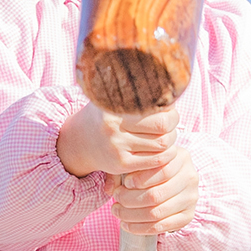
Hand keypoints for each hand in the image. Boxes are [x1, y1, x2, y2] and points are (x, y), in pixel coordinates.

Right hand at [57, 102, 177, 180]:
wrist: (78, 141)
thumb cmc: (105, 116)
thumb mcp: (113, 97)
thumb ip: (137, 92)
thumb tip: (171, 86)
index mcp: (115, 107)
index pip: (158, 108)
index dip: (170, 109)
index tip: (168, 110)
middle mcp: (113, 127)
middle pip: (163, 126)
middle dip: (173, 125)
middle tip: (170, 125)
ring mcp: (116, 147)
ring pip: (162, 144)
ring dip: (171, 140)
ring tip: (165, 136)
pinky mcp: (120, 164)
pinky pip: (156, 161)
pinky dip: (167, 155)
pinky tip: (163, 151)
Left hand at [113, 145, 199, 235]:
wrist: (167, 183)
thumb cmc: (149, 170)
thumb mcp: (141, 162)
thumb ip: (126, 169)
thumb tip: (111, 189)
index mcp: (181, 158)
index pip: (162, 170)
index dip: (140, 179)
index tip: (125, 183)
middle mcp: (190, 177)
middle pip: (156, 194)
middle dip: (129, 199)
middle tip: (116, 198)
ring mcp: (191, 198)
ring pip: (157, 212)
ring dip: (131, 215)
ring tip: (117, 211)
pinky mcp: (187, 216)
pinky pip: (162, 226)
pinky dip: (140, 228)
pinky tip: (126, 224)